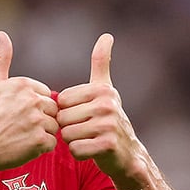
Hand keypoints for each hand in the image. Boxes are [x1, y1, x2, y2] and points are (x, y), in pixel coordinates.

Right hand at [0, 31, 57, 174]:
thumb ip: (2, 59)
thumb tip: (2, 34)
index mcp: (23, 84)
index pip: (45, 94)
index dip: (33, 107)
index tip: (17, 115)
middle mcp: (32, 100)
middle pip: (51, 110)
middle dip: (39, 120)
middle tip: (19, 128)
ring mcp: (37, 121)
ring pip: (53, 126)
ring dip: (41, 134)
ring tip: (20, 137)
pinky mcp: (40, 141)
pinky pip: (52, 143)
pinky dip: (41, 148)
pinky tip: (23, 147)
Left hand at [56, 33, 145, 183]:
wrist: (127, 153)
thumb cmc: (108, 120)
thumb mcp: (105, 89)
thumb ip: (101, 63)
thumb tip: (107, 35)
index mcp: (102, 89)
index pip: (62, 101)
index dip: (68, 111)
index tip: (84, 115)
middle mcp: (107, 104)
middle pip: (63, 118)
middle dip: (69, 128)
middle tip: (87, 130)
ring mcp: (109, 125)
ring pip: (67, 135)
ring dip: (73, 141)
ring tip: (89, 139)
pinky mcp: (108, 145)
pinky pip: (75, 149)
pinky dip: (79, 154)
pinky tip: (91, 151)